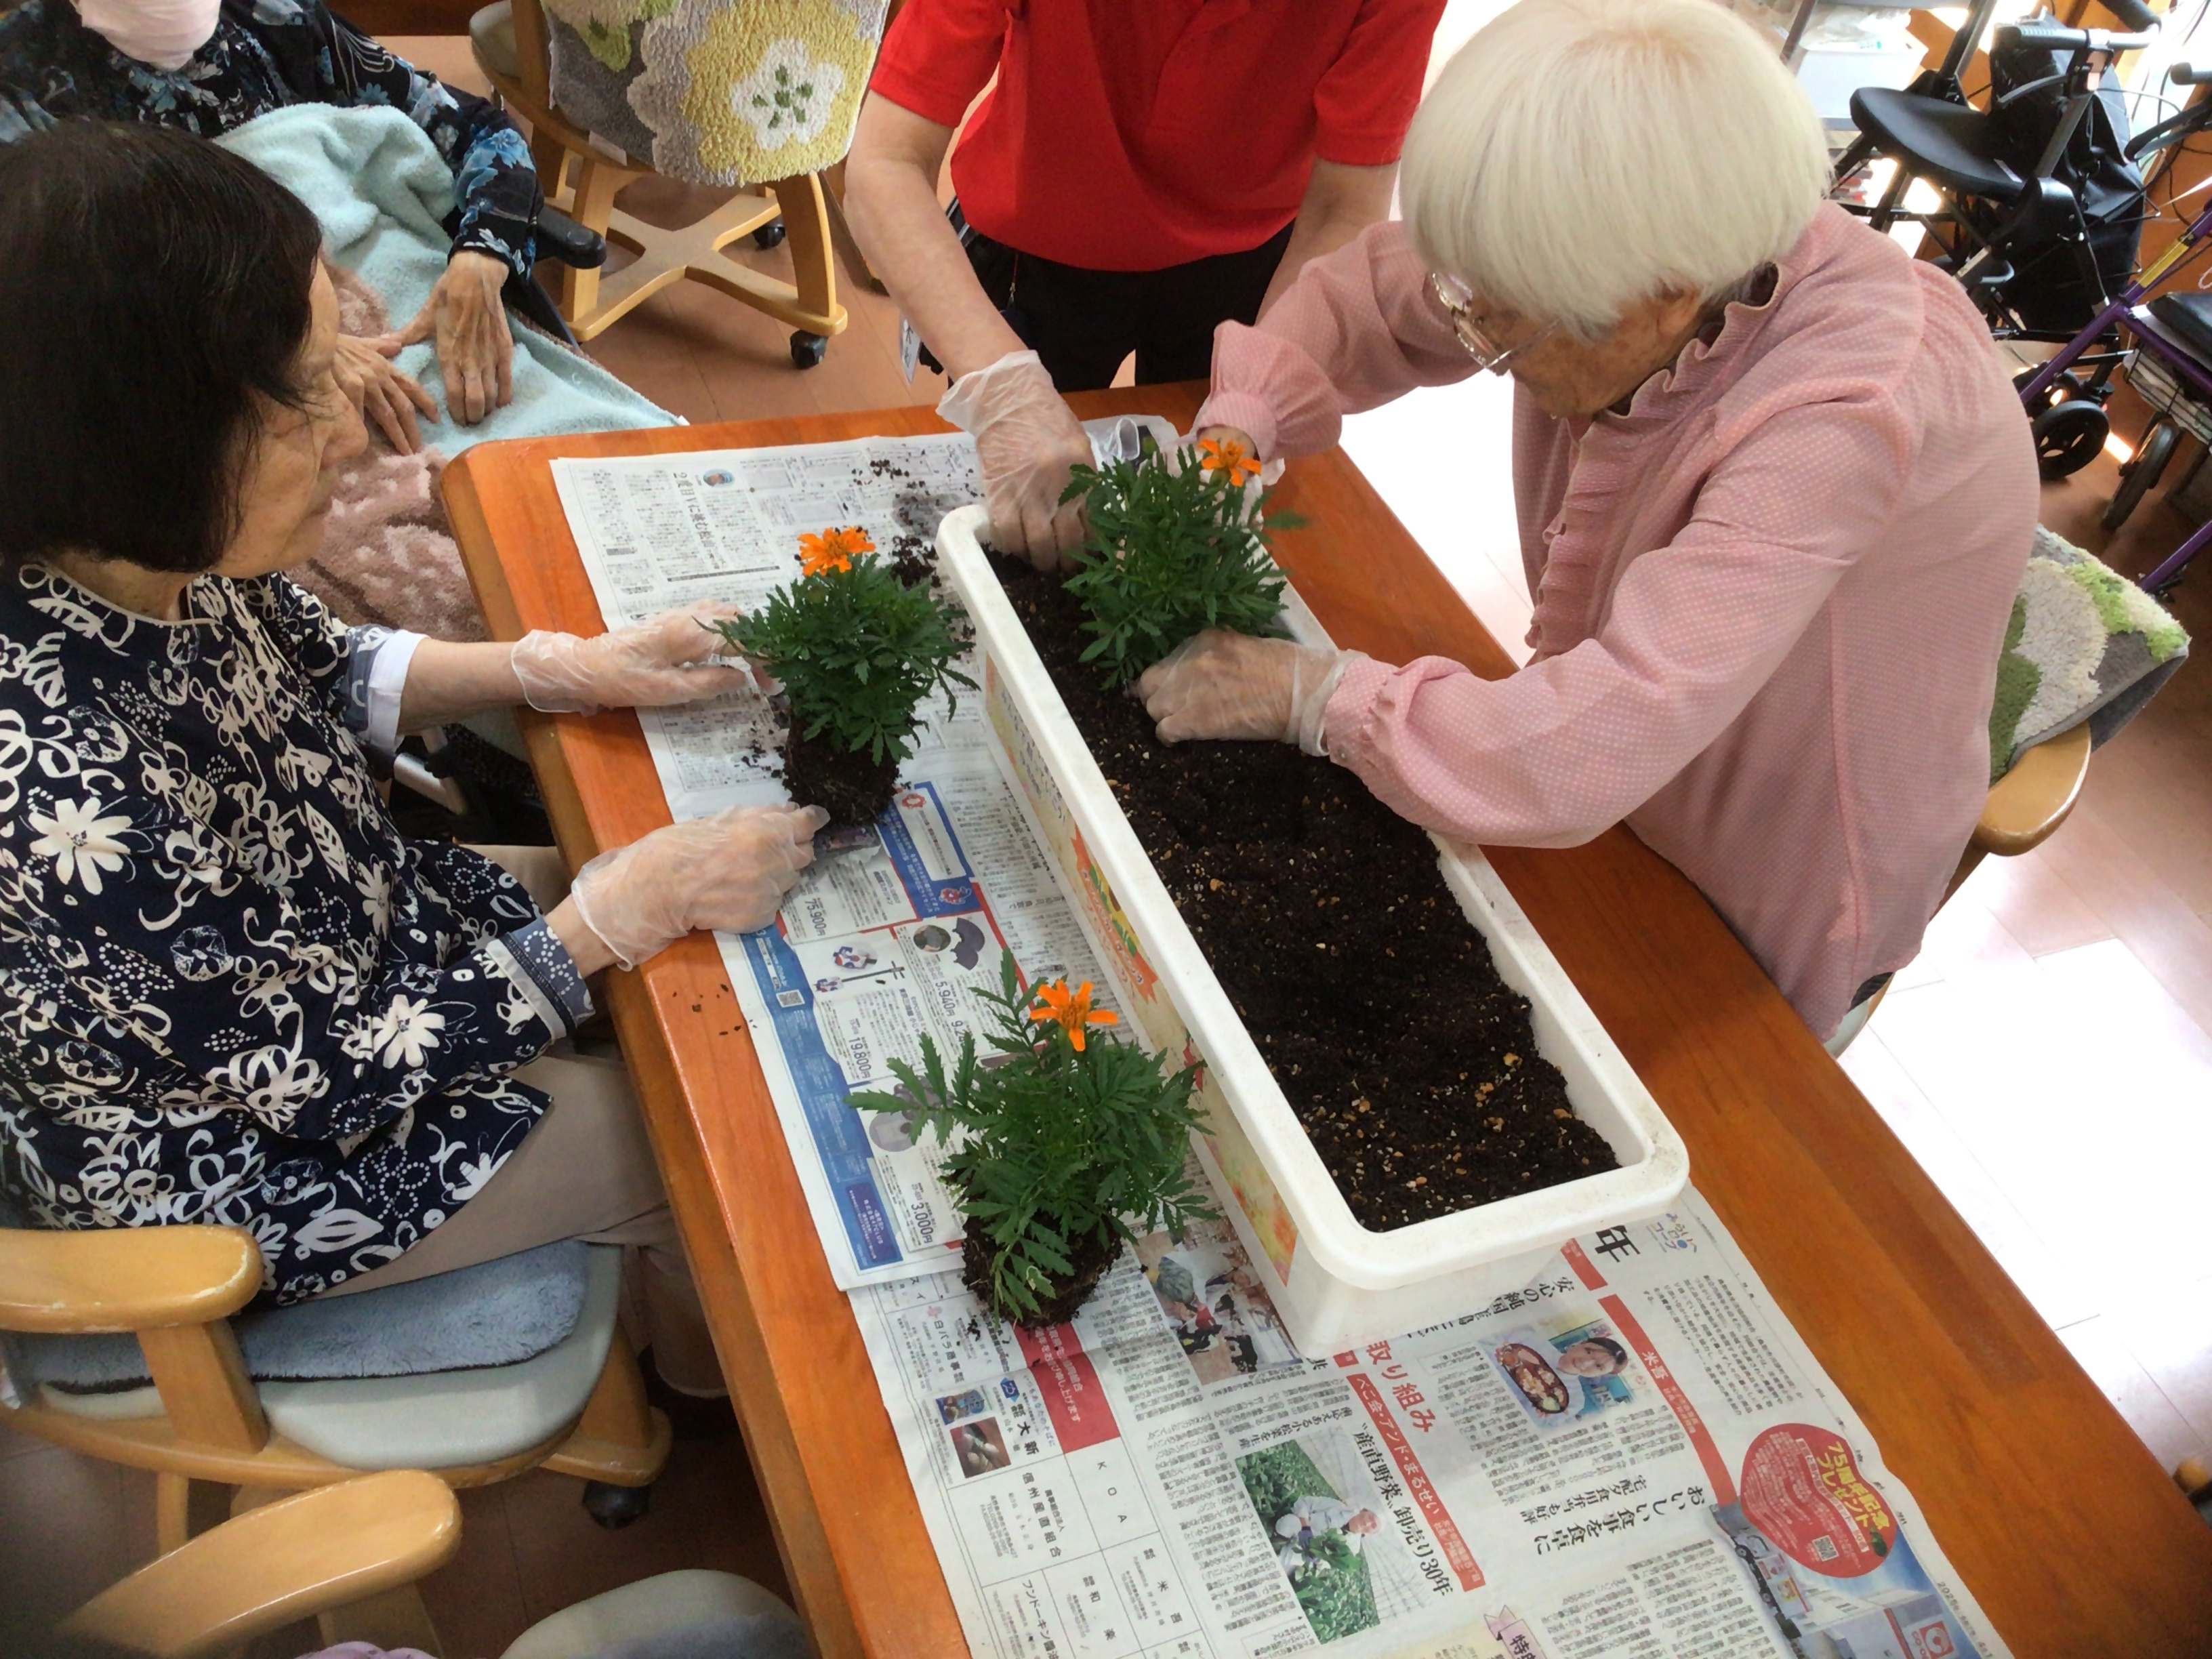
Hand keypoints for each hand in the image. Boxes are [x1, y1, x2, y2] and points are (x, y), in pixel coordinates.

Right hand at [332, 334, 436, 453]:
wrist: (312, 338)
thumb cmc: (335, 343)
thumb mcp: (362, 342)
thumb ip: (381, 346)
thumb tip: (397, 345)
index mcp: (385, 365)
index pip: (412, 386)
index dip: (427, 404)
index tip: (437, 419)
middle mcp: (380, 374)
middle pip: (403, 406)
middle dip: (413, 428)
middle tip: (419, 448)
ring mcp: (366, 381)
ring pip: (387, 414)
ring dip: (398, 435)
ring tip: (404, 452)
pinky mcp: (351, 387)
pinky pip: (360, 414)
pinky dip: (363, 428)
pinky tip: (367, 443)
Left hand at [381, 250, 514, 424]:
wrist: (476, 276)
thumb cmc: (447, 294)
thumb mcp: (425, 315)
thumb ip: (407, 334)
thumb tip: (383, 344)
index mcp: (449, 352)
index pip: (454, 392)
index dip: (456, 411)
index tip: (455, 419)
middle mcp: (470, 359)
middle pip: (475, 400)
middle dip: (472, 416)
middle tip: (469, 421)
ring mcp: (489, 355)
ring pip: (491, 393)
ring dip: (486, 408)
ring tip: (481, 414)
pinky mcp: (504, 349)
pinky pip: (507, 379)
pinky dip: (505, 394)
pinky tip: (501, 402)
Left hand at [511, 603, 756, 714]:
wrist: (587, 664)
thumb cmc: (623, 681)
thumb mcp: (667, 691)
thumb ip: (708, 683)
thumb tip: (741, 678)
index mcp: (691, 633)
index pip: (743, 637)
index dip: (765, 658)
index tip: (774, 682)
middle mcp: (690, 616)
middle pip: (742, 618)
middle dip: (761, 644)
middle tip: (767, 675)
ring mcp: (682, 613)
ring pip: (729, 612)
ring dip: (748, 633)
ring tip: (754, 662)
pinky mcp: (675, 617)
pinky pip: (715, 613)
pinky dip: (733, 628)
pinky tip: (732, 648)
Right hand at [568, 804, 829, 968]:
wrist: (656, 892)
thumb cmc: (677, 849)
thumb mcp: (715, 820)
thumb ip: (756, 815)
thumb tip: (787, 810)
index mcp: (764, 834)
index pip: (807, 824)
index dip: (810, 819)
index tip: (810, 818)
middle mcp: (775, 864)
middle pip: (804, 853)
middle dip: (790, 847)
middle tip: (765, 847)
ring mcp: (770, 894)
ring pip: (789, 879)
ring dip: (776, 873)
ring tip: (744, 872)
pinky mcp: (762, 917)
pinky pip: (773, 902)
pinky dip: (762, 897)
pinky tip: (737, 893)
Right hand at [937, 350, 1093, 568]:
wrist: (1009, 398)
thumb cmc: (1047, 420)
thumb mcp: (1078, 448)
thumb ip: (1084, 481)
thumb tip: (1090, 518)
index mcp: (1082, 474)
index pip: (1092, 523)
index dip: (1091, 548)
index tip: (1090, 560)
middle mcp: (1057, 486)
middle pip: (1067, 540)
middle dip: (1067, 562)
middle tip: (1064, 570)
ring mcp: (1027, 491)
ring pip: (1037, 543)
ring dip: (1040, 560)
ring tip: (1041, 564)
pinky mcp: (999, 492)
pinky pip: (1007, 532)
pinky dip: (1012, 546)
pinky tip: (1016, 548)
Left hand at [1135, 629, 1356, 754]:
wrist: (1301, 694)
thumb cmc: (1285, 668)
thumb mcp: (1246, 644)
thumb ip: (1219, 652)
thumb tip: (1204, 665)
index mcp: (1205, 639)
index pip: (1170, 658)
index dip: (1172, 676)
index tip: (1180, 686)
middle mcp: (1191, 661)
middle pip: (1152, 682)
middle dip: (1160, 694)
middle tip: (1175, 706)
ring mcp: (1189, 690)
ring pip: (1154, 707)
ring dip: (1165, 716)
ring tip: (1181, 723)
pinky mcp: (1195, 720)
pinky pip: (1164, 730)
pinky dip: (1169, 737)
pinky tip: (1179, 739)